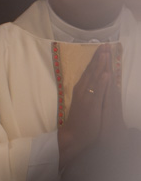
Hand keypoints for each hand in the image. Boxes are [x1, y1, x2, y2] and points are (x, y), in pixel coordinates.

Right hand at [58, 45, 123, 168]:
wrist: (74, 136)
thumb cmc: (79, 120)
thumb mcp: (83, 102)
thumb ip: (87, 91)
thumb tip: (93, 81)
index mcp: (82, 88)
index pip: (90, 70)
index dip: (96, 59)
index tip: (102, 47)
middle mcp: (83, 90)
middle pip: (92, 70)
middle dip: (99, 57)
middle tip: (105, 44)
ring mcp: (86, 97)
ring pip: (95, 78)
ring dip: (100, 65)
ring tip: (105, 53)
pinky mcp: (91, 105)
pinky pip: (98, 91)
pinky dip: (101, 82)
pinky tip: (105, 73)